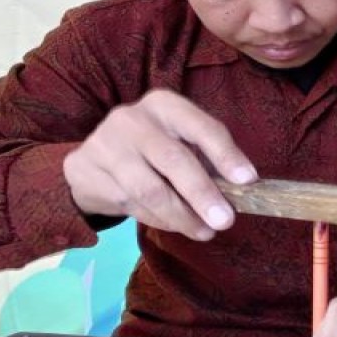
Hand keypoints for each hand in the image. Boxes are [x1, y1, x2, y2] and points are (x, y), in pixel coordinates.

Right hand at [62, 89, 256, 239]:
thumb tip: (242, 189)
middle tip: (225, 221)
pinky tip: (174, 225)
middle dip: (203, 194)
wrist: (90, 162)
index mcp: (164, 105)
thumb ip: (206, 160)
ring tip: (205, 232)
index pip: (200, 127)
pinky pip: (131, 205)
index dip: (226, 154)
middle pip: (174, 159)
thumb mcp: (178, 143)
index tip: (248, 180)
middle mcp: (133, 119)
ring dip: (182, 216)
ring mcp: (106, 144)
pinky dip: (158, 220)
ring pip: (150, 189)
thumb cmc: (150, 152)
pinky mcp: (88, 171)